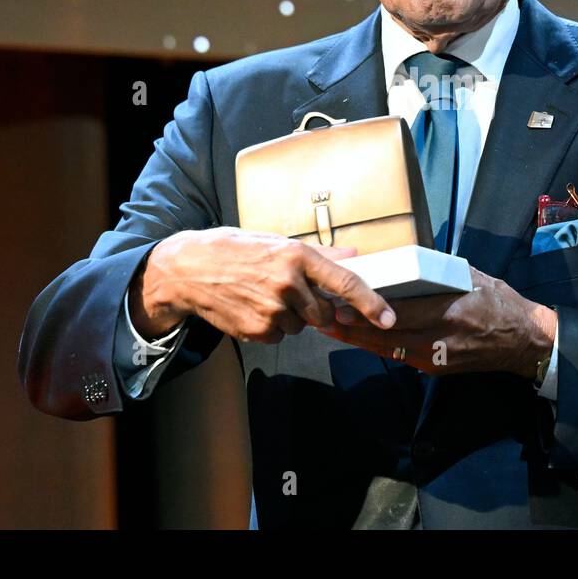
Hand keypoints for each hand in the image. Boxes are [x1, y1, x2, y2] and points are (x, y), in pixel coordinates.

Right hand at [131, 228, 395, 342]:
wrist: (189, 269)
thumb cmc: (236, 250)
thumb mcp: (277, 242)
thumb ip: (320, 254)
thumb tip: (354, 254)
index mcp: (297, 256)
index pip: (346, 282)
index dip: (371, 303)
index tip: (388, 317)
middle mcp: (288, 283)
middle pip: (325, 313)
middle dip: (315, 309)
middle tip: (289, 292)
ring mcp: (272, 309)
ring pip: (301, 326)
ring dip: (290, 317)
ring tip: (262, 296)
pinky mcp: (257, 330)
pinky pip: (279, 336)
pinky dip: (271, 327)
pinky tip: (251, 308)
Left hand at [315, 266, 556, 378]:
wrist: (523, 341)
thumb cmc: (500, 302)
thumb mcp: (473, 278)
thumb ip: (441, 273)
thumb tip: (408, 261)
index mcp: (452, 311)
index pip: (402, 314)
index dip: (368, 313)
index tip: (343, 306)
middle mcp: (441, 339)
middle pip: (386, 337)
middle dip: (352, 330)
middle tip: (324, 319)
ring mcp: (437, 358)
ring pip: (388, 351)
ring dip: (358, 341)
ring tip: (332, 329)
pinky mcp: (435, 368)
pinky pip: (399, 357)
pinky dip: (377, 347)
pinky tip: (359, 339)